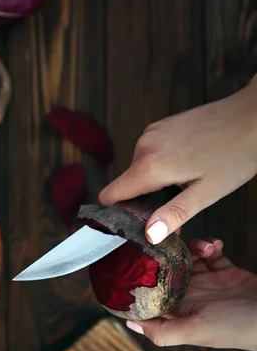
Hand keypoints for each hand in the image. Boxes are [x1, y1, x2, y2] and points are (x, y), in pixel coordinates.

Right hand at [100, 79, 256, 243]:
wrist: (253, 115)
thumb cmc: (236, 153)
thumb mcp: (207, 193)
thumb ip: (174, 215)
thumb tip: (149, 235)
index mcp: (150, 165)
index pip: (110, 195)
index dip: (120, 213)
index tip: (141, 223)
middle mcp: (143, 146)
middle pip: (127, 186)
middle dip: (147, 202)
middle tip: (180, 205)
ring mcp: (151, 133)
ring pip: (139, 171)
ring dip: (156, 184)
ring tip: (188, 183)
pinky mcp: (160, 127)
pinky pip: (149, 156)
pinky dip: (162, 167)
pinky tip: (188, 166)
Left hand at [126, 239, 256, 350]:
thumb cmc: (237, 328)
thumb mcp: (196, 331)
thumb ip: (163, 331)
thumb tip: (130, 324)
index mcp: (178, 311)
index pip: (151, 292)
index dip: (142, 276)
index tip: (135, 255)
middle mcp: (189, 296)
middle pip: (166, 269)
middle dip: (165, 253)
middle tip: (166, 236)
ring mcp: (207, 282)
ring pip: (186, 257)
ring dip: (190, 247)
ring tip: (202, 246)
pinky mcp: (224, 271)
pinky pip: (209, 253)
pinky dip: (209, 245)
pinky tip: (215, 245)